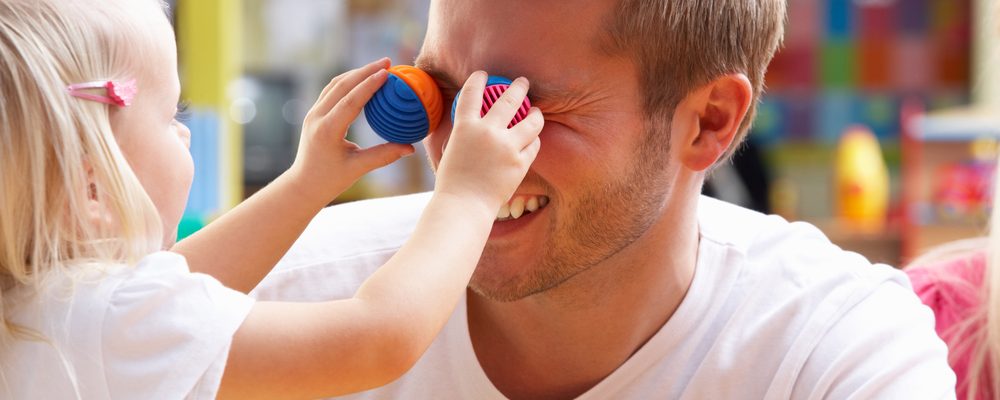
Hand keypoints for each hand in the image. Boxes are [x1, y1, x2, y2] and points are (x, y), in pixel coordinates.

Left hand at [288, 58, 415, 201]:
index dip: (369, 85)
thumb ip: (384, 156)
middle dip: (365, 71)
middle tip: (387, 62)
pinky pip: (331, 90)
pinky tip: (363, 78)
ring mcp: (313, 113)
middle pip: (342, 85)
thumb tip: (411, 148)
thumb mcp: (358, 168)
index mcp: (327, 130)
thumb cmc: (331, 180)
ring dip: (356, 73)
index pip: (351, 101)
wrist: (304, 184)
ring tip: (378, 66)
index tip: (387, 72)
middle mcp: (317, 117)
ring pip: (335, 84)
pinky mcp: (314, 113)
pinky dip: (348, 81)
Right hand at [434, 72, 543, 212]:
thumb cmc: (452, 182)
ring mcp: (506, 146)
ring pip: (531, 120)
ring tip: (536, 110)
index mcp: (465, 127)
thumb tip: (468, 124)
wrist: (464, 205)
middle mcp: (487, 132)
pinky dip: (533, 140)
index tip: (483, 74)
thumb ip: (461, 134)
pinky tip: (532, 138)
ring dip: (535, 112)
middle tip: (523, 82)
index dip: (478, 79)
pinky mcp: (520, 162)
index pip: (472, 93)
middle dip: (519, 87)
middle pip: (509, 99)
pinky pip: (534, 144)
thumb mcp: (450, 150)